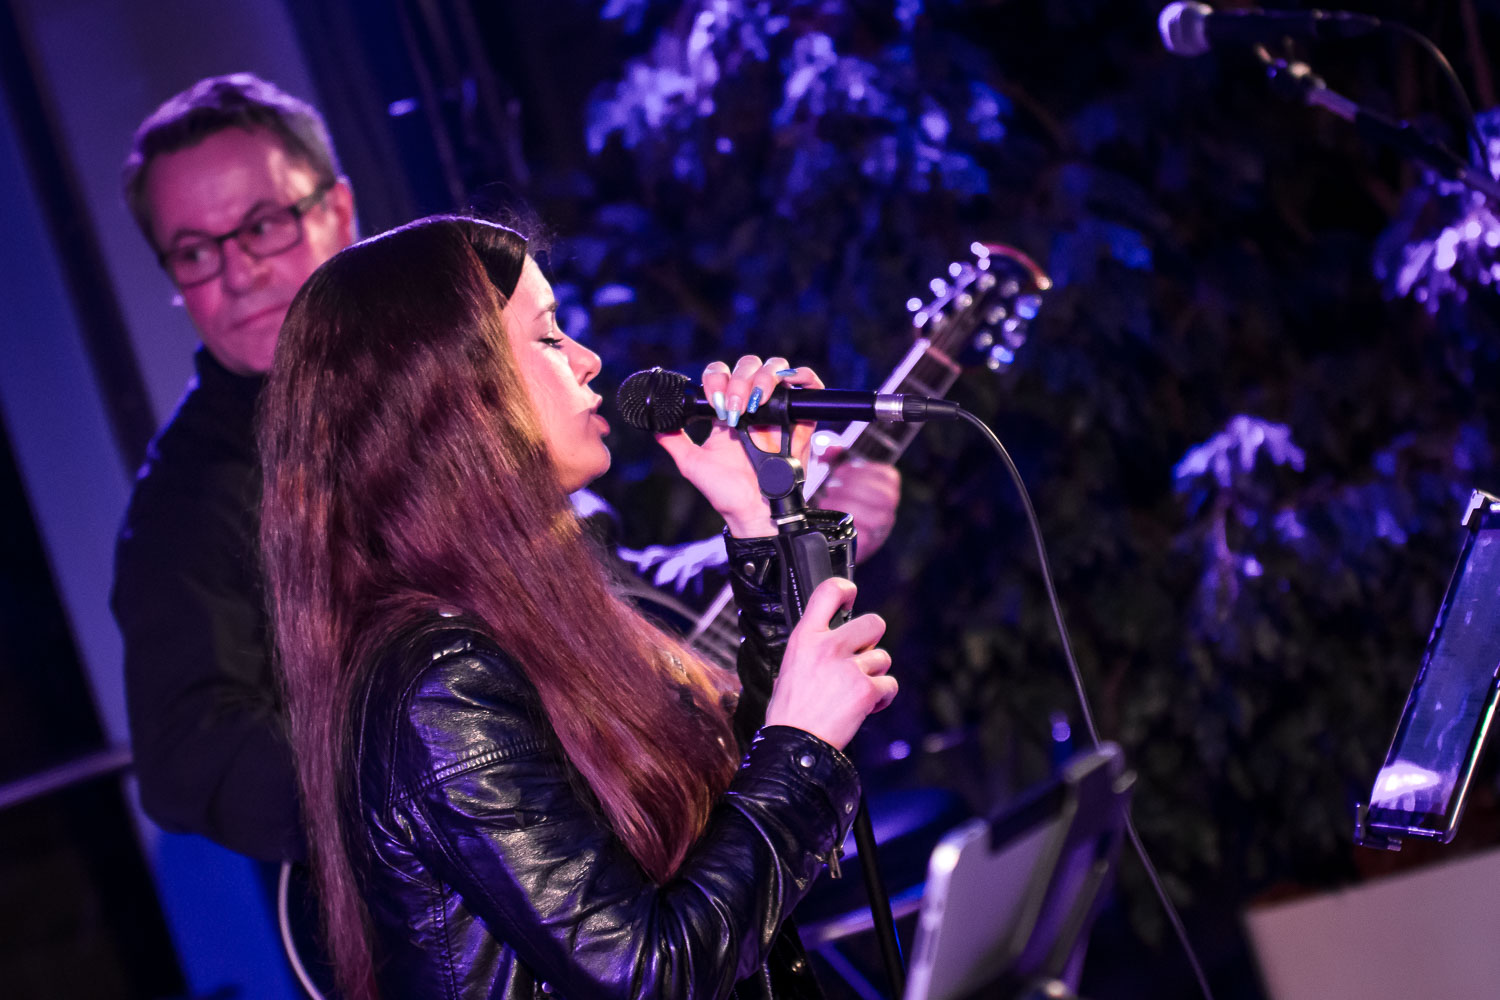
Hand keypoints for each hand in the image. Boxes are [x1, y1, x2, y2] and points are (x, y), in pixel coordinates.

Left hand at [655, 357, 823, 536]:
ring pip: (775, 369)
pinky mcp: (801, 420)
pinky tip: (788, 385)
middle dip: (738, 381)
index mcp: (728, 411)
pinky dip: (803, 377)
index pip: (722, 375)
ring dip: (763, 378)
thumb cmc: (725, 492)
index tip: (713, 403)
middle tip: (734, 409)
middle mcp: (753, 406)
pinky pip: (809, 386)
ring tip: (755, 403)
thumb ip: (673, 440)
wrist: (753, 512)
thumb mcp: (692, 463)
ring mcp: (778, 410)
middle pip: (748, 366)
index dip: (716, 380)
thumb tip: (653, 422)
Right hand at [764, 578, 896, 749]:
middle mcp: (828, 646)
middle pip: (873, 623)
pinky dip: (882, 698)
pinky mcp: (866, 689)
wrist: (793, 745)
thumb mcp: (790, 665)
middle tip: (860, 659)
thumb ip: (813, 646)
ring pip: (883, 658)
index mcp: (805, 637)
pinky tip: (865, 707)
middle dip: (872, 642)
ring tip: (855, 693)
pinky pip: (890, 685)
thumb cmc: (790, 711)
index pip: (829, 591)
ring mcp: (849, 667)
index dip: (845, 589)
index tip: (850, 596)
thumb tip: (834, 637)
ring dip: (875, 675)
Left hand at [811, 444, 899, 561]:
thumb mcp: (835, 474)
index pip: (889, 477)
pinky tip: (831, 518)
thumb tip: (831, 449)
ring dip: (848, 505)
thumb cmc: (836, 499)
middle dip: (855, 487)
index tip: (841, 470)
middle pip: (885, 497)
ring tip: (827, 500)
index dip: (864, 471)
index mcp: (886, 489)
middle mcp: (888, 509)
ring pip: (877, 518)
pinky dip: (846, 525)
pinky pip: (864, 537)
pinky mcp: (868, 545)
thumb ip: (833, 457)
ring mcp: (880, 529)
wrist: (829, 533)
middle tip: (831, 485)